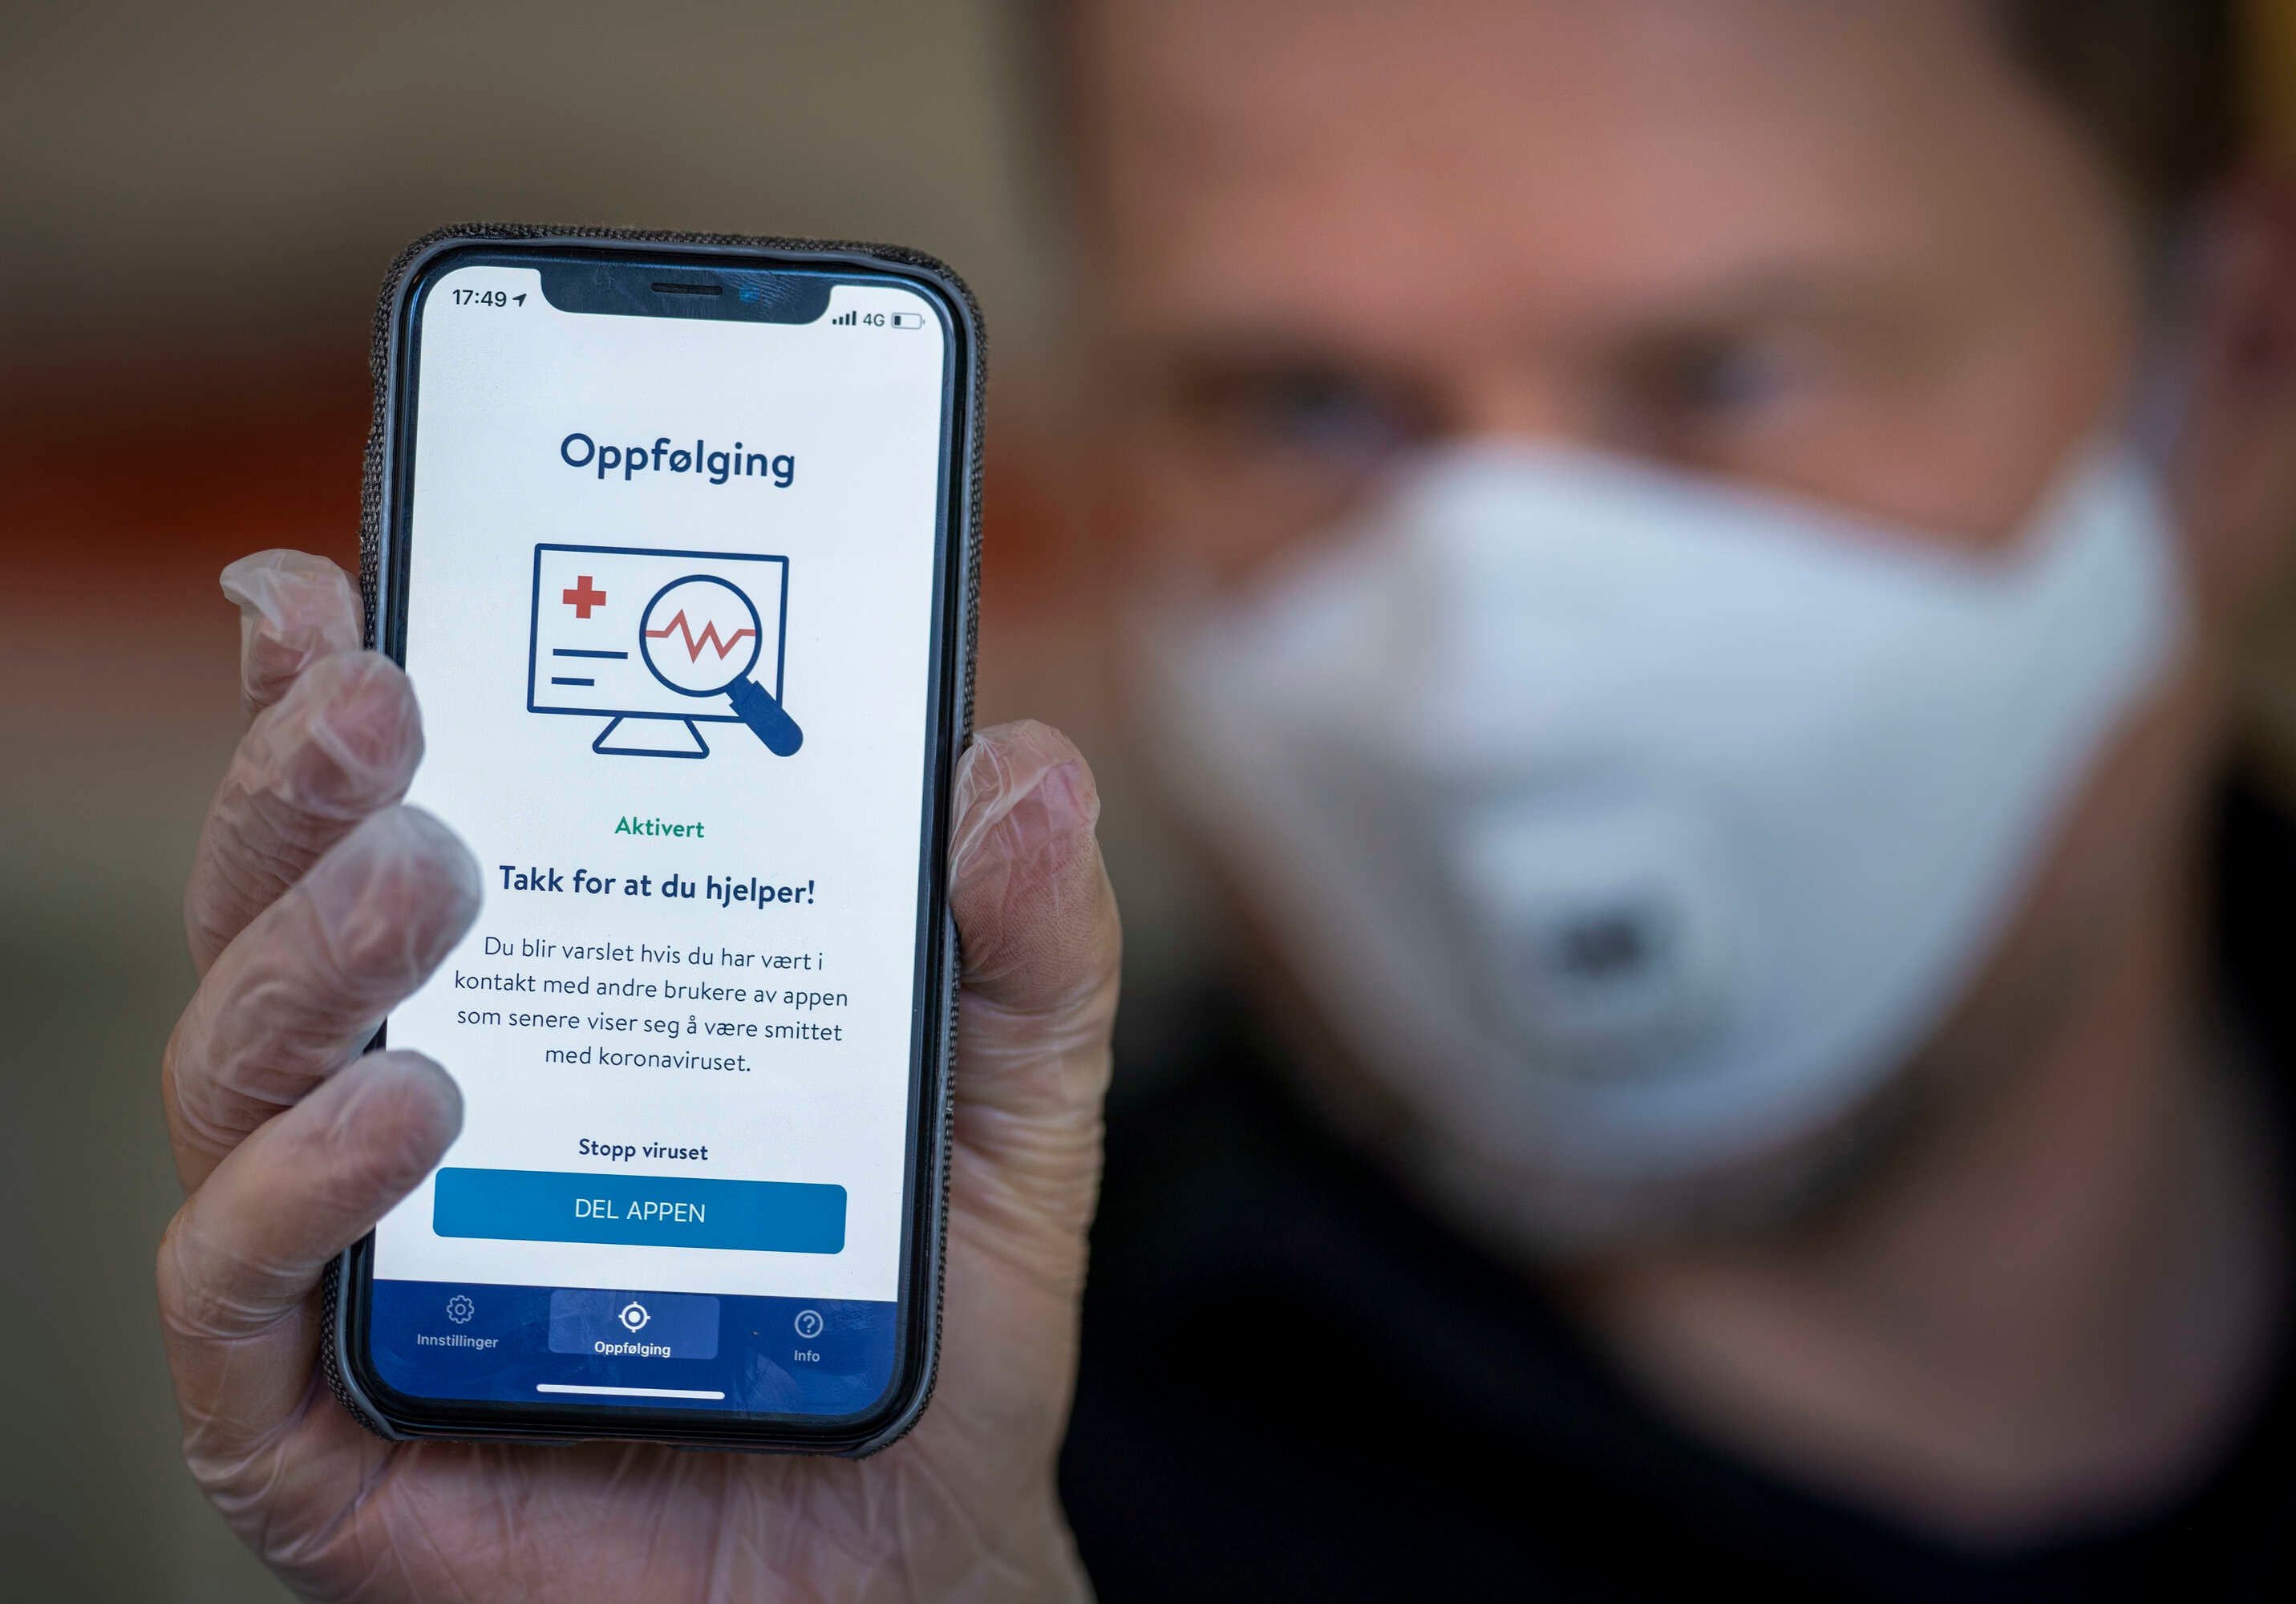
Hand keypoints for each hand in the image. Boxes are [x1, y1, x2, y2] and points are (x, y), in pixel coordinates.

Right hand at [158, 550, 1119, 1600]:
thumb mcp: (1004, 1109)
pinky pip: (232, 1285)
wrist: (899, 1565)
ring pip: (238, 1063)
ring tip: (428, 880)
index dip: (339, 689)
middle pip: (285, 906)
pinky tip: (409, 1117)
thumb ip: (1021, 944)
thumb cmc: (918, 1325)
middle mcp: (408, 1098)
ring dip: (310, 950)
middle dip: (305, 779)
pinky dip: (295, 1187)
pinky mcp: (316, 1418)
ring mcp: (350, 1253)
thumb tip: (1018, 767)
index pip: (398, 817)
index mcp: (540, 994)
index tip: (343, 581)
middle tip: (384, 697)